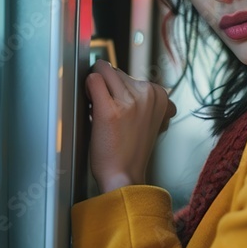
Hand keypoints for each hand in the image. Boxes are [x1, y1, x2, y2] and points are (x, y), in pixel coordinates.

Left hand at [85, 59, 176, 193]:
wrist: (124, 176)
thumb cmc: (131, 150)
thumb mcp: (150, 119)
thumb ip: (145, 99)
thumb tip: (127, 81)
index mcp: (159, 95)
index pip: (129, 74)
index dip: (117, 89)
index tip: (119, 107)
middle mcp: (147, 95)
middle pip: (115, 71)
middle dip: (107, 87)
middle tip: (108, 110)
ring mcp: (130, 102)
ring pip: (103, 71)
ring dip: (95, 88)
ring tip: (101, 110)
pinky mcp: (110, 110)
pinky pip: (93, 80)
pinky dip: (87, 87)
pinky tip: (91, 104)